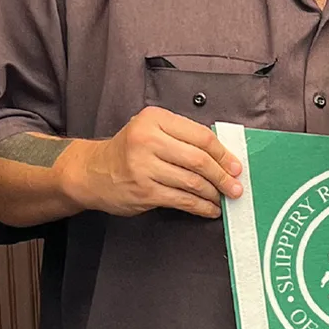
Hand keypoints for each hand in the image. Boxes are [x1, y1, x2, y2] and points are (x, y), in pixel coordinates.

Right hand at [58, 107, 242, 218]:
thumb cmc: (128, 150)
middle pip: (199, 160)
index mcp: (155, 119)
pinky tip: (209, 209)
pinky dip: (201, 207)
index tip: (236, 165)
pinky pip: (182, 200)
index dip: (223, 153)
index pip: (201, 136)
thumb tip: (223, 156)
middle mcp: (148, 140)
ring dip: (214, 193)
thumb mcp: (152, 131)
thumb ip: (182, 137)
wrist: (92, 172)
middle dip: (223, 176)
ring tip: (223, 198)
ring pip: (193, 182)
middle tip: (235, 186)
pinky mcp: (144, 191)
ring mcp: (144, 167)